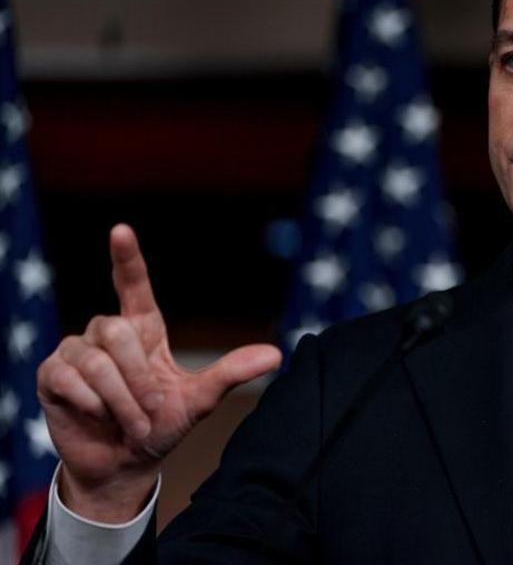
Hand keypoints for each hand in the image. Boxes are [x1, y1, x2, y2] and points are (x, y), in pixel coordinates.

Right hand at [36, 225, 281, 521]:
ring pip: (96, 361)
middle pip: (117, 331)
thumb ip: (231, 373)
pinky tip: (99, 417)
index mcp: (143, 330)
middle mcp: (107, 334)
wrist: (125, 466)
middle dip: (137, 377)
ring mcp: (76, 353)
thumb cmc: (161, 427)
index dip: (126, 258)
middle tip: (151, 410)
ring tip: (131, 423)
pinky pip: (70, 379)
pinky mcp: (52, 376)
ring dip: (120, 400)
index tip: (121, 230)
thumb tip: (276, 354)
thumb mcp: (199, 400)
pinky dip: (93, 404)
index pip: (132, 285)